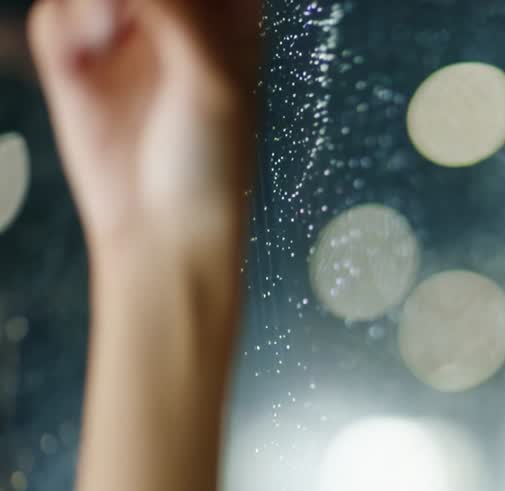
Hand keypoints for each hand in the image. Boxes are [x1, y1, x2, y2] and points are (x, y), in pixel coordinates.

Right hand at [27, 0, 263, 266]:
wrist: (161, 230)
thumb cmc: (209, 165)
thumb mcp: (214, 80)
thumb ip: (179, 13)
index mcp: (226, 22)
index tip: (172, 9)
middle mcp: (172, 25)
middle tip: (136, 11)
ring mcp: (120, 42)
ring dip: (96, 0)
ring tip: (110, 28)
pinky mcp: (72, 66)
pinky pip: (54, 17)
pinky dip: (66, 22)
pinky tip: (89, 48)